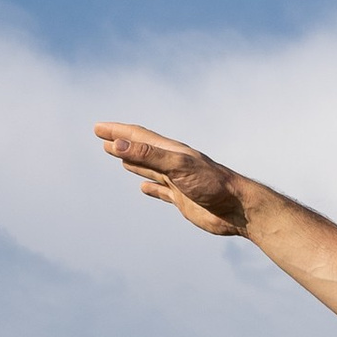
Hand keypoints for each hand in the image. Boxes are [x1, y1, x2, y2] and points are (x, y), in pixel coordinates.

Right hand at [94, 121, 250, 234]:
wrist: (238, 208)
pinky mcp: (183, 200)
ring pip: (149, 168)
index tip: (97, 127)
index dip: (117, 131)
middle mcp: (173, 164)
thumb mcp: (177, 166)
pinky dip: (150, 188)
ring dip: (132, 161)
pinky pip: (161, 191)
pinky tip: (143, 188)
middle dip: (120, 142)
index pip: (138, 136)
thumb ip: (148, 155)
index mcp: (170, 151)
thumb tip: (118, 144)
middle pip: (140, 149)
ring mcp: (178, 182)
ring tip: (117, 155)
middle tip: (101, 136)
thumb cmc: (212, 184)